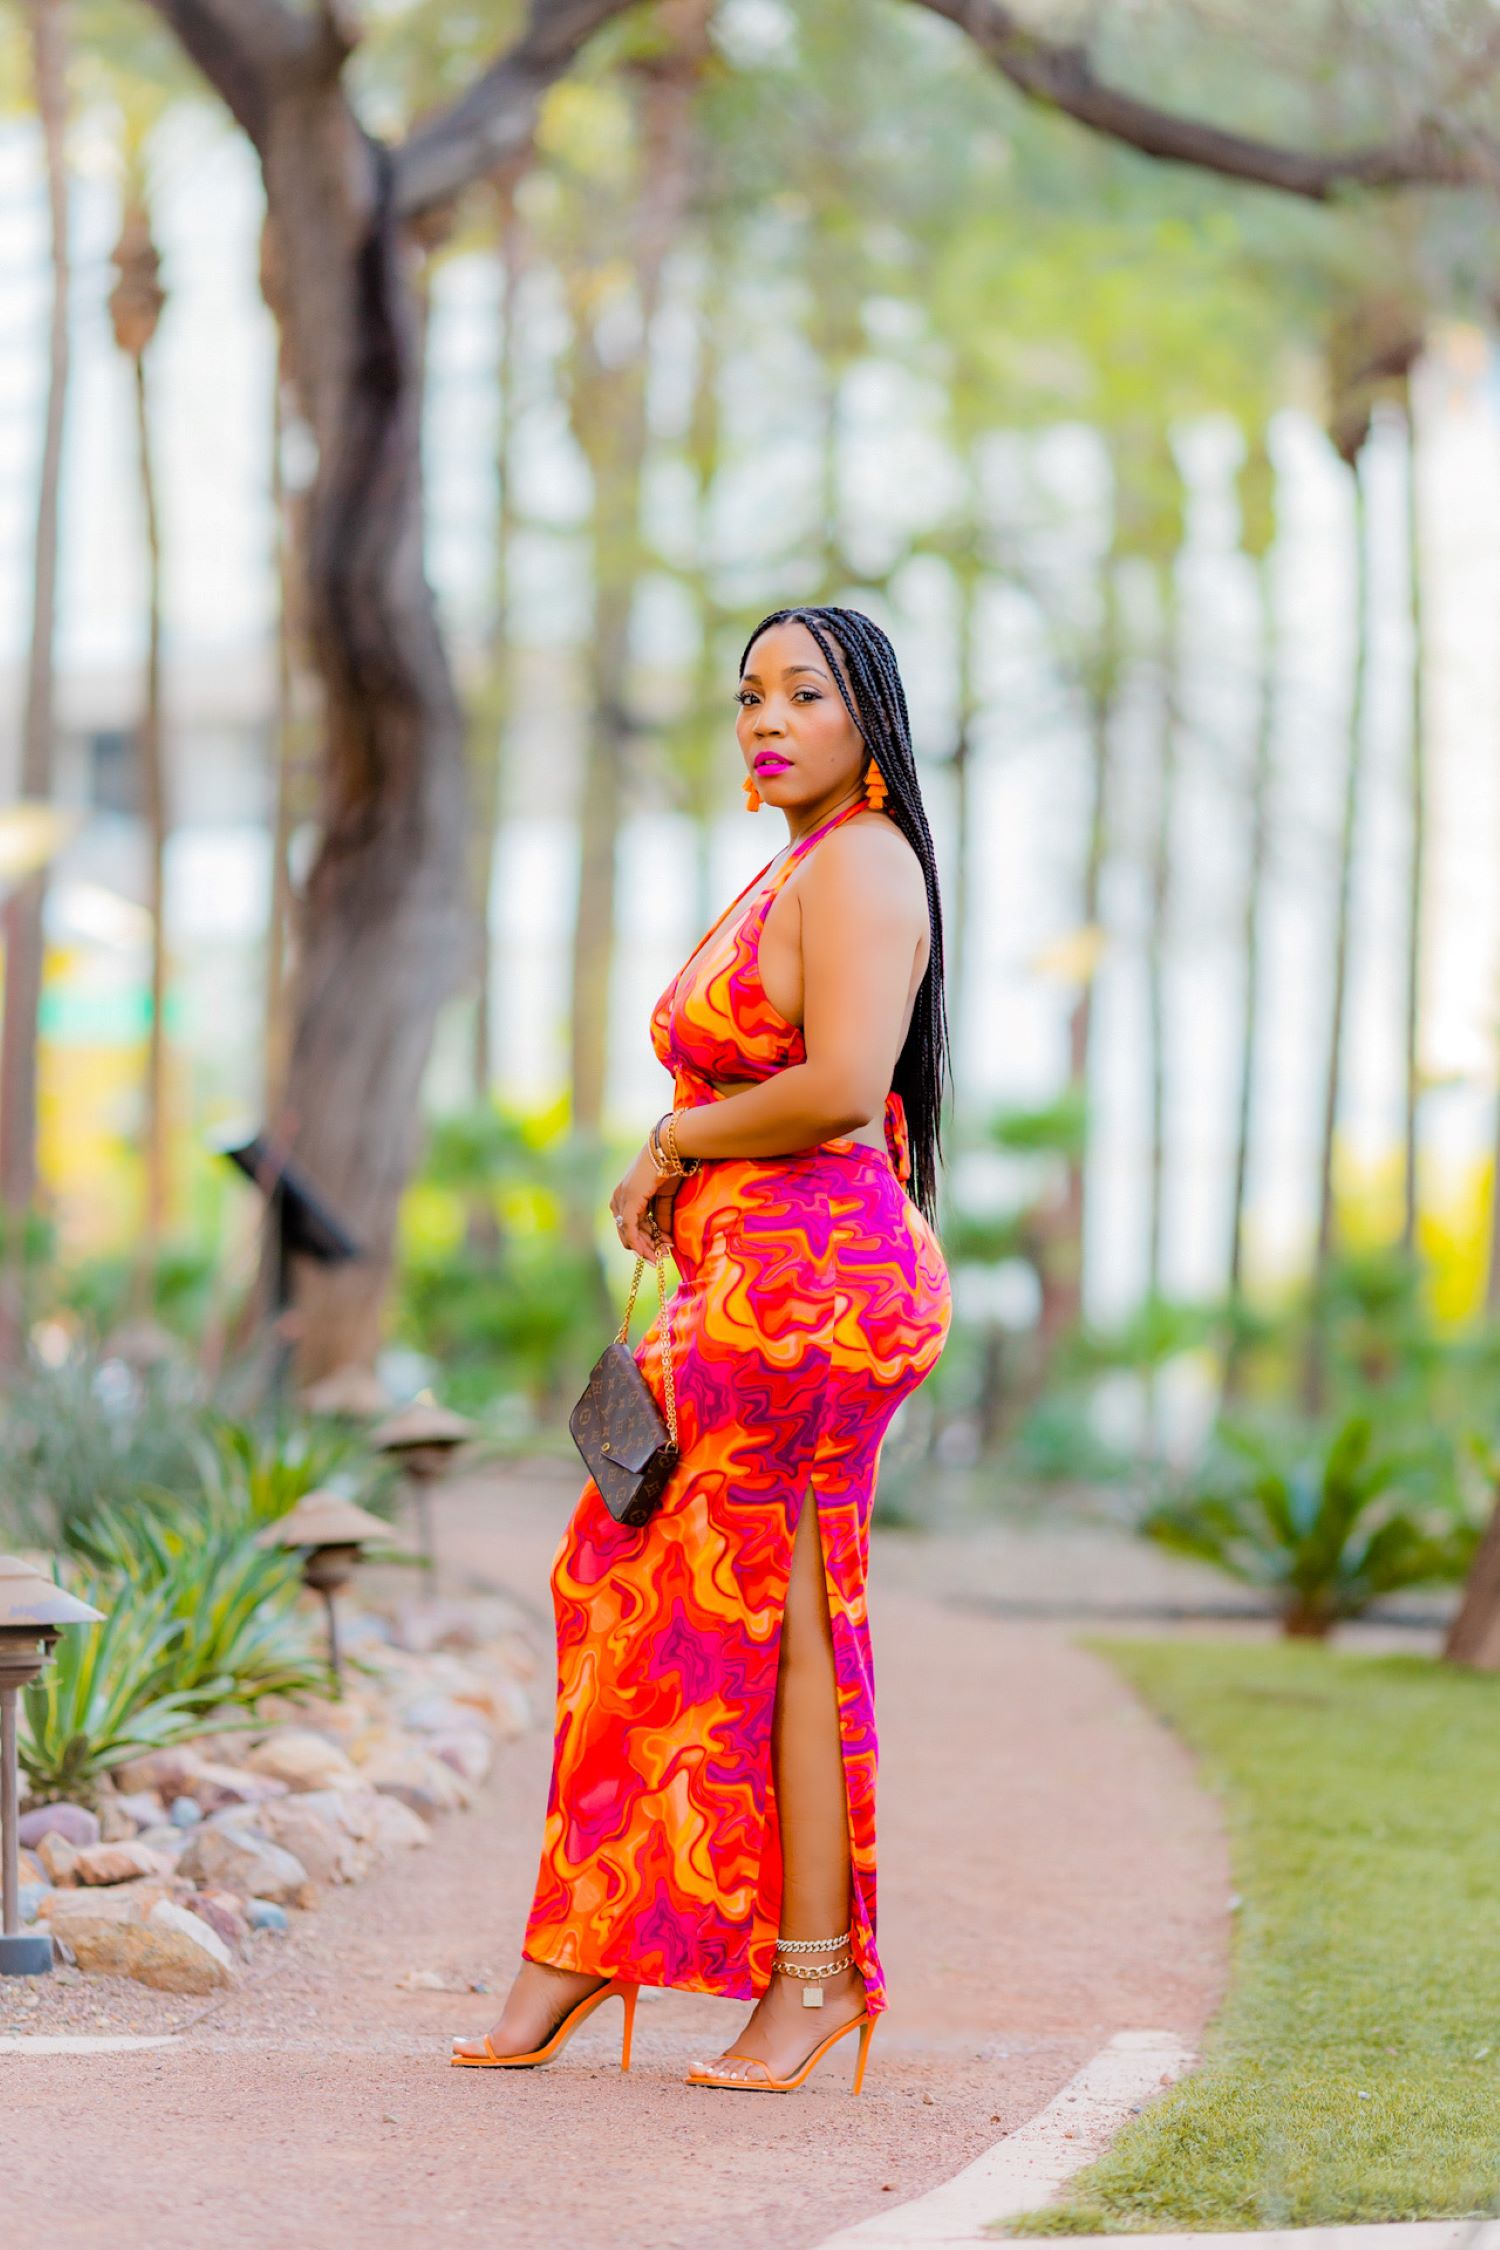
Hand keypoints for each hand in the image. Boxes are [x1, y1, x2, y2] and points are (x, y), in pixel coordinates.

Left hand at [610, 1139, 680, 1257]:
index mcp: (624, 1196)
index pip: (630, 1225)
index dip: (645, 1240)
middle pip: (627, 1232)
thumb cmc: (670, 1168)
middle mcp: (618, 1199)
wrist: (670, 1150)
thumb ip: (661, 1217)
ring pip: (628, 1233)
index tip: (660, 1250)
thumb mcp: (665, 1198)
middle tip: (660, 1257)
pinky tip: (651, 1252)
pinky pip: (630, 1229)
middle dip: (645, 1247)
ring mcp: (621, 1200)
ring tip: (661, 1256)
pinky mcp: (628, 1201)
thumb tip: (664, 1238)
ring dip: (645, 1247)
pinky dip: (640, 1242)